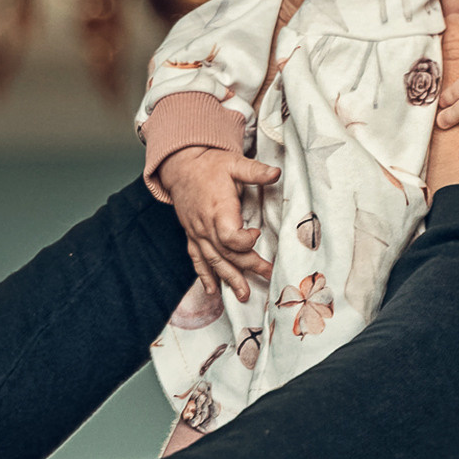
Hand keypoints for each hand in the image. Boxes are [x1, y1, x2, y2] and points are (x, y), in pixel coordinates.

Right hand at [157, 146, 278, 300]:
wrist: (182, 165)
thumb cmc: (210, 165)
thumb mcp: (234, 163)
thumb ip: (255, 171)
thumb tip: (277, 173)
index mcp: (217, 208)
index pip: (230, 236)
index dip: (245, 241)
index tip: (257, 234)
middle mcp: (205, 225)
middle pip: (226, 253)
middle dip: (248, 267)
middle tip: (268, 276)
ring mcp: (197, 232)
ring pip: (212, 261)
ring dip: (228, 279)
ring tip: (243, 295)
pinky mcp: (192, 235)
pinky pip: (196, 259)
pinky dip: (204, 276)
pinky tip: (212, 291)